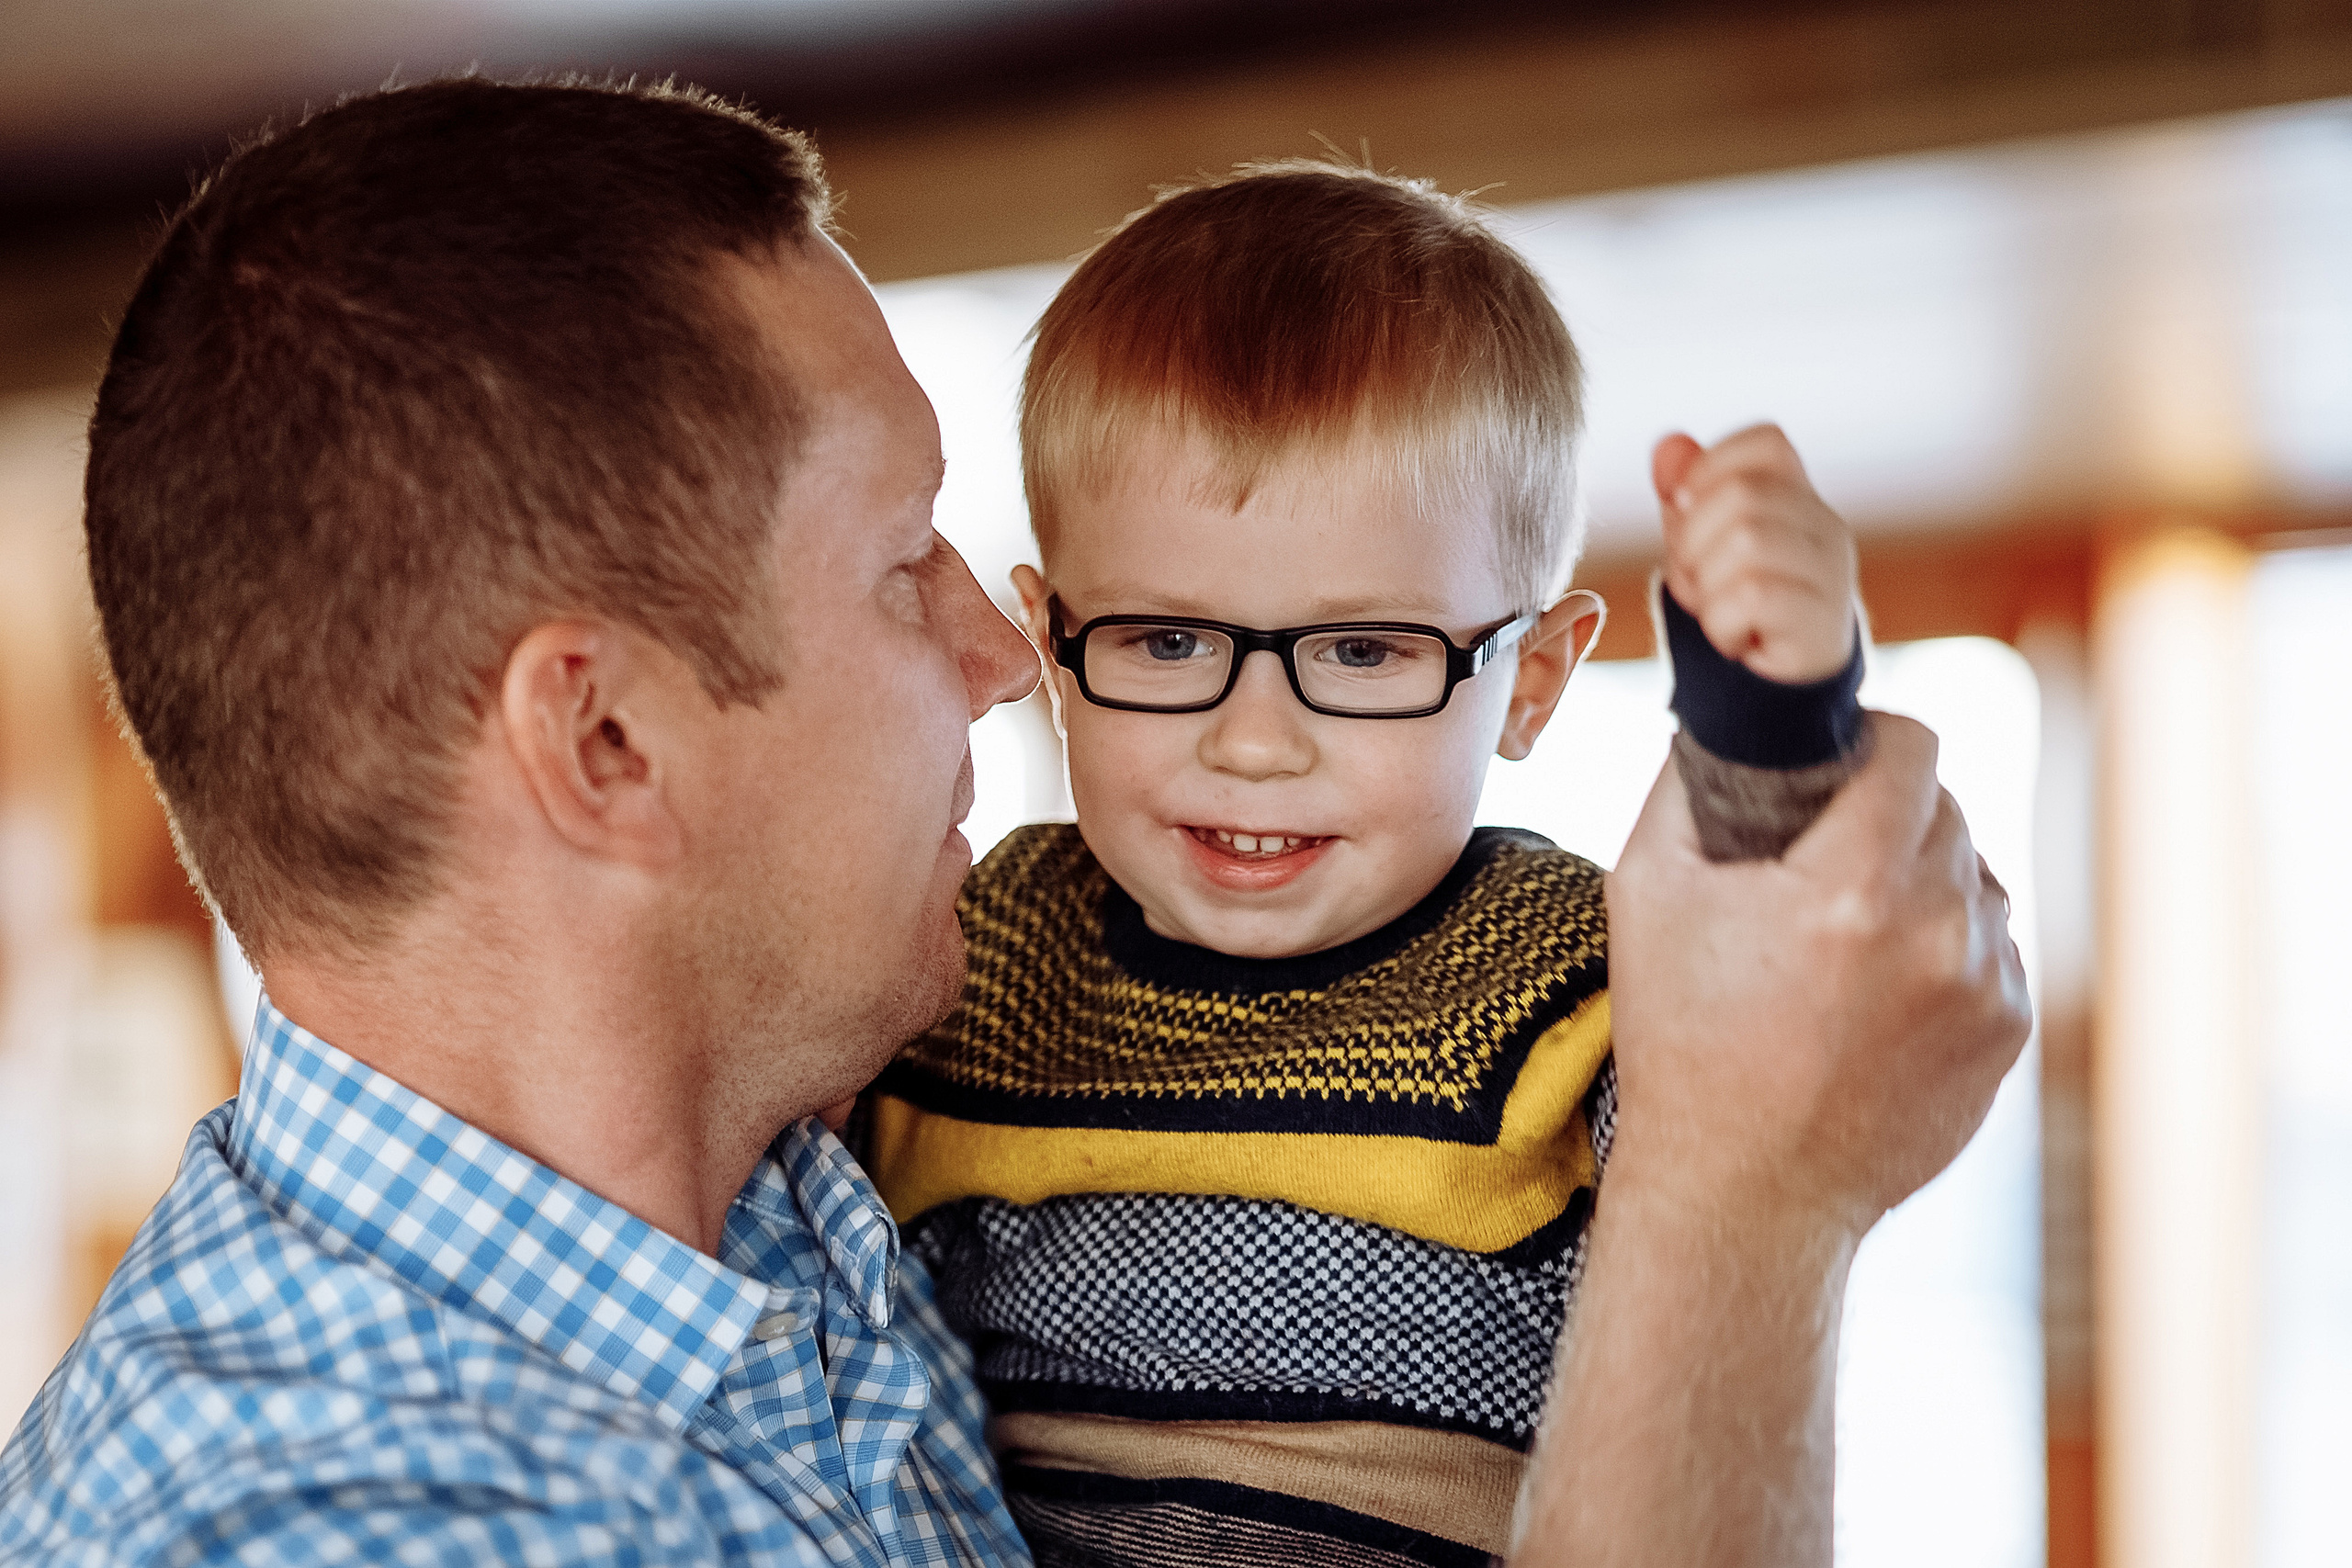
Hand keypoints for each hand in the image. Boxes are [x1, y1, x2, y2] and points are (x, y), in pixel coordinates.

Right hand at [1605, 709, 2030, 1237]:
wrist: (1745, 1195)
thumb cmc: (1682, 1044)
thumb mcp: (1646, 895)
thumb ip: (1686, 782)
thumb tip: (1725, 718)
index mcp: (1851, 886)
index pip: (1913, 747)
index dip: (1870, 738)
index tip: (1834, 763)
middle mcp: (1937, 929)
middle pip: (1945, 806)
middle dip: (1887, 813)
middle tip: (1822, 856)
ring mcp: (1984, 985)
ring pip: (1974, 874)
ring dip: (1922, 880)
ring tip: (1849, 935)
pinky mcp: (2006, 1032)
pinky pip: (1990, 945)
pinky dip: (1943, 947)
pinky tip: (1877, 992)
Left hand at [1654, 426, 1856, 685]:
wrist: (1778, 689)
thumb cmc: (1738, 606)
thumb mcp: (1699, 544)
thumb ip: (1685, 493)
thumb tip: (1669, 445)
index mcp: (1798, 496)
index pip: (1767, 442)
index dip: (1711, 469)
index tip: (1686, 512)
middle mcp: (1825, 525)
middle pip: (1741, 493)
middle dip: (1692, 542)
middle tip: (1698, 582)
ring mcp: (1832, 573)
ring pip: (1747, 541)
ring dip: (1707, 587)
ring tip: (1719, 612)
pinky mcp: (1824, 622)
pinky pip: (1752, 596)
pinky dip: (1723, 623)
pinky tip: (1736, 639)